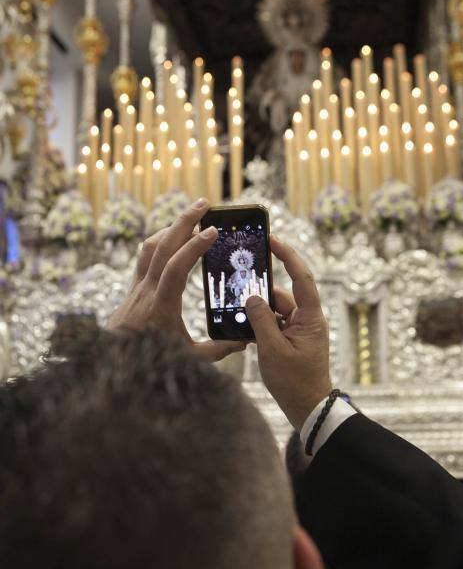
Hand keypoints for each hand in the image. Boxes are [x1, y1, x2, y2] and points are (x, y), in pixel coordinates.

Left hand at [107, 198, 245, 362]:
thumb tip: (245, 341)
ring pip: (151, 246)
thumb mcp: (188, 359)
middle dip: (183, 221)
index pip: (176, 269)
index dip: (194, 248)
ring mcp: (137, 286)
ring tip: (192, 214)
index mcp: (161, 307)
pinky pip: (145, 255)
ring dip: (171, 226)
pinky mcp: (133, 286)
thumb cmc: (151, 362)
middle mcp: (146, 291)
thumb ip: (217, 350)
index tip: (213, 232)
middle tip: (204, 204)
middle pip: (162, 247)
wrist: (111, 364)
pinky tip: (173, 236)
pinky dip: (160, 239)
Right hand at [245, 236, 330, 431]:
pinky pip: (273, 324)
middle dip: (261, 294)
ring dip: (257, 313)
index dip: (288, 256)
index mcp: (311, 318)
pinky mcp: (291, 340)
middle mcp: (307, 319)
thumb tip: (251, 298)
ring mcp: (300, 330)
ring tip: (237, 316)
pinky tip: (242, 330)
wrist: (308, 409)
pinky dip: (259, 325)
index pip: (302, 277)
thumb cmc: (295, 382)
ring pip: (275, 310)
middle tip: (239, 286)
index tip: (273, 240)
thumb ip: (260, 320)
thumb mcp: (272, 350)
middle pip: (282, 295)